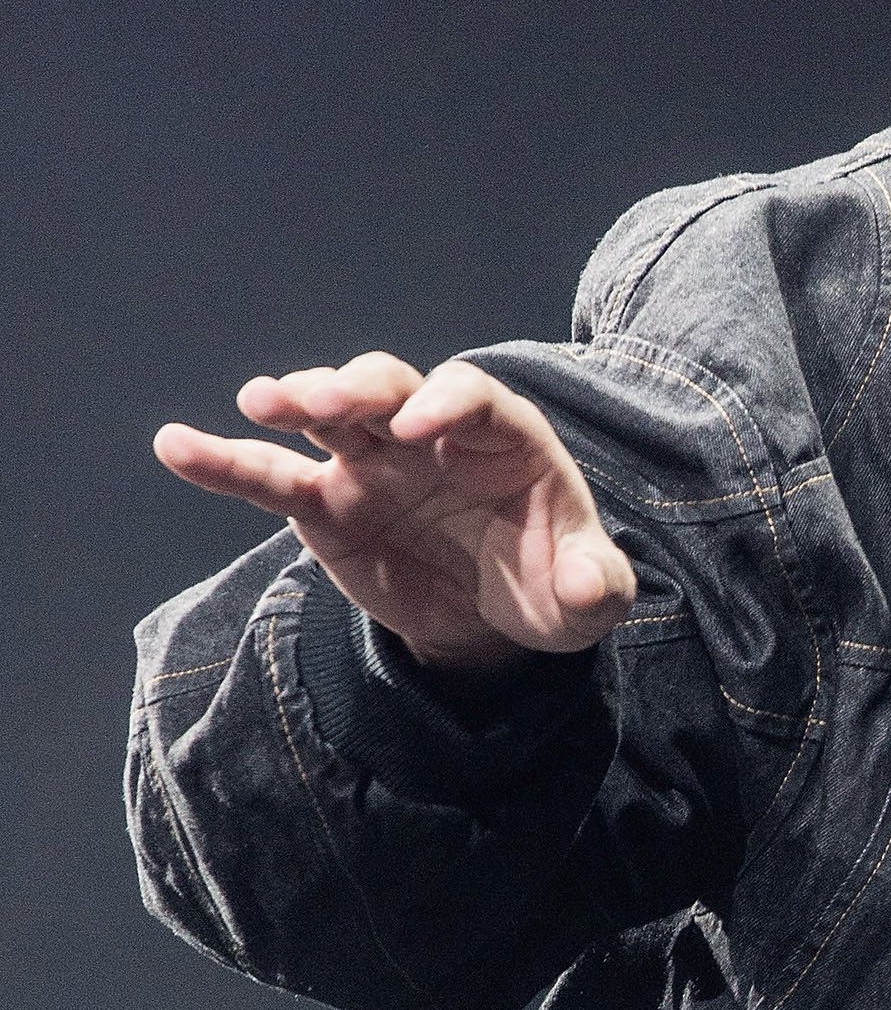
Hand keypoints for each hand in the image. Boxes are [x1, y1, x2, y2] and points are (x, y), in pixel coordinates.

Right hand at [155, 351, 635, 677]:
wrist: (495, 620)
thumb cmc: (548, 587)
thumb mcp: (584, 598)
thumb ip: (595, 585)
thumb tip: (588, 585)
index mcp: (504, 441)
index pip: (476, 400)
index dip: (449, 404)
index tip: (420, 427)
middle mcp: (433, 435)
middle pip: (394, 389)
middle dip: (362, 389)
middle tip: (326, 403)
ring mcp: (374, 463)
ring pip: (330, 417)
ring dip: (298, 400)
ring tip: (263, 399)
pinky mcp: (327, 503)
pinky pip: (271, 477)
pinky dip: (226, 461)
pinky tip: (177, 446)